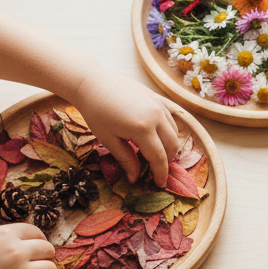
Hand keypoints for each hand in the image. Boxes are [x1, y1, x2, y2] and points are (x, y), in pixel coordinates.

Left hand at [68, 69, 179, 185]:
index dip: (160, 173)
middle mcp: (156, 116)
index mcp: (143, 129)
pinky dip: (167, 131)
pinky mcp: (157, 98)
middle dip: (167, 161)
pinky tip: (155, 136)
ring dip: (169, 146)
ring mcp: (159, 105)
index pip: (159, 157)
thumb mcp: (109, 140)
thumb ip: (126, 159)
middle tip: (156, 170)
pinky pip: (170, 119)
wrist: (93, 83)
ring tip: (155, 154)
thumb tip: (135, 178)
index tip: (159, 184)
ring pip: (174, 132)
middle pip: (172, 145)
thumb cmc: (96, 113)